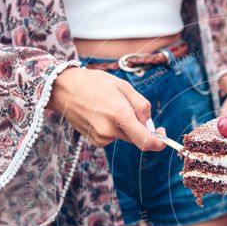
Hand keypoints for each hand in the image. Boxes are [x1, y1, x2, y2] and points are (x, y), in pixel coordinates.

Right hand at [50, 67, 165, 150]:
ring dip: (125, 125)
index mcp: (120, 115)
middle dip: (140, 126)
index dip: (159, 142)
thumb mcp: (123, 86)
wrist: (63, 89)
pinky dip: (114, 128)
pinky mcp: (95, 141)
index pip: (146, 141)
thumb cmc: (94, 83)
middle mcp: (110, 130)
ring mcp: (101, 138)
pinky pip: (113, 137)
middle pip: (137, 137)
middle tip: (130, 107)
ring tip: (109, 106)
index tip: (163, 134)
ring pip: (125, 136)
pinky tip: (101, 114)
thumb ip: (141, 106)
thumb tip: (150, 124)